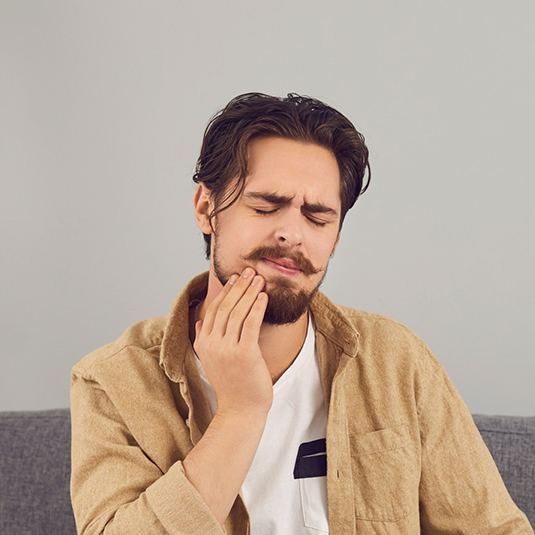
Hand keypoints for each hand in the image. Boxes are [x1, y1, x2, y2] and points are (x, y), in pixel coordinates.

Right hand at [194, 267, 272, 416]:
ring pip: (238, 313)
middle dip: (239, 286)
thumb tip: (199, 321)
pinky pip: (250, 324)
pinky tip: (263, 297)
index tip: (235, 277)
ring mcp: (226, 350)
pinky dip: (257, 308)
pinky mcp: (244, 354)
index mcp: (203, 343)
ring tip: (259, 280)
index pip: (213, 310)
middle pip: (225, 307)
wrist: (241, 410)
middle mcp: (212, 344)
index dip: (226, 291)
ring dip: (250, 292)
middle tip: (250, 271)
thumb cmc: (232, 384)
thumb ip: (204, 339)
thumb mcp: (212, 360)